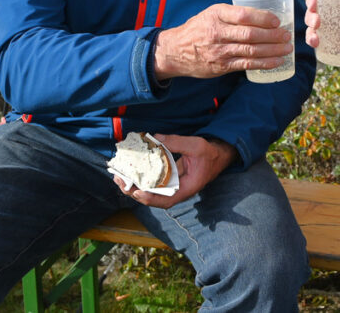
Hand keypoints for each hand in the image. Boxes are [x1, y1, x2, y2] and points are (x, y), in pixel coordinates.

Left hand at [113, 135, 236, 207]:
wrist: (219, 154)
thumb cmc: (211, 153)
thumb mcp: (197, 146)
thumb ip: (177, 142)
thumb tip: (155, 138)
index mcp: (187, 188)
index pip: (167, 200)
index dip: (151, 199)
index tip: (137, 193)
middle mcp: (178, 190)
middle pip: (154, 197)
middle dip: (134, 191)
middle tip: (120, 181)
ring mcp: (173, 184)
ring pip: (151, 190)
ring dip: (134, 185)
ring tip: (119, 176)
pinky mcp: (169, 177)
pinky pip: (153, 180)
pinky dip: (141, 176)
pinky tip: (131, 169)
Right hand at [153, 4, 291, 79]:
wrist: (175, 51)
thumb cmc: (197, 29)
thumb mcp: (210, 13)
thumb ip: (232, 13)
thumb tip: (262, 14)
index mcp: (216, 15)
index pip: (242, 15)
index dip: (262, 18)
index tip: (277, 20)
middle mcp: (217, 32)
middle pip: (250, 34)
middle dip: (272, 35)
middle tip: (287, 35)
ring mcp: (220, 51)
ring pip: (251, 51)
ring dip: (272, 50)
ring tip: (287, 48)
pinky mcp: (222, 66)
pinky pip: (247, 64)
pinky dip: (264, 63)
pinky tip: (277, 61)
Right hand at [304, 0, 339, 49]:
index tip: (313, 4)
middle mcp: (329, 10)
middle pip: (312, 11)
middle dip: (310, 17)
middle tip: (317, 23)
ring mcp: (329, 25)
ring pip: (312, 27)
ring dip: (310, 33)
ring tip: (315, 40)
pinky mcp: (331, 37)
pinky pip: (318, 39)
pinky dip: (314, 42)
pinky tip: (316, 46)